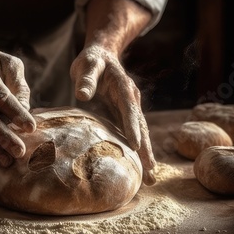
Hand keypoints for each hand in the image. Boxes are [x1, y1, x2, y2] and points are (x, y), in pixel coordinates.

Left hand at [70, 45, 155, 184]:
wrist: (102, 55)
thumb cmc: (93, 60)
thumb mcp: (87, 64)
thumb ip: (86, 79)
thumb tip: (82, 95)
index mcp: (123, 87)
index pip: (129, 108)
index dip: (133, 127)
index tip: (136, 145)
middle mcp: (131, 99)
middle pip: (141, 126)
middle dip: (146, 149)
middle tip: (151, 172)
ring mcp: (129, 107)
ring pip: (140, 133)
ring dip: (145, 154)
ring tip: (150, 178)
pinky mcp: (124, 114)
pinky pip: (131, 133)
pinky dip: (136, 150)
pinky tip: (137, 167)